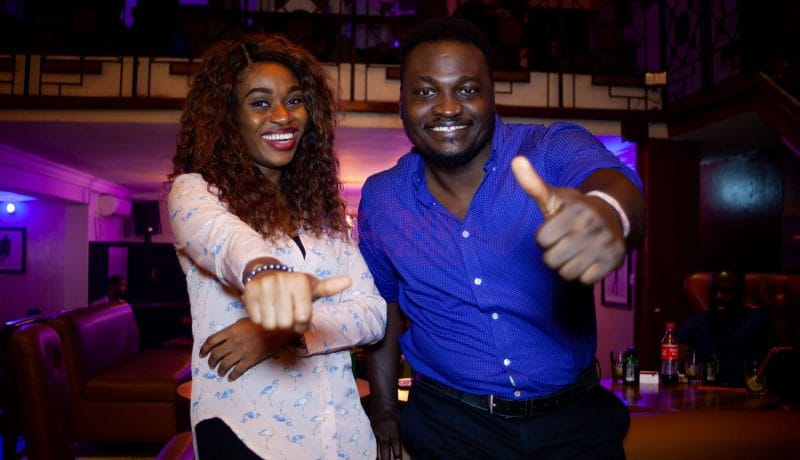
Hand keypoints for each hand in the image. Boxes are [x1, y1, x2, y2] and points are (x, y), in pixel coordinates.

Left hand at [199, 317, 294, 379]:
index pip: (212, 341)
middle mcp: (233, 342)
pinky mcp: (250, 360)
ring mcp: (241, 352)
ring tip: (220, 372)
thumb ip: (232, 328)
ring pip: (225, 364)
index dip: (204, 349)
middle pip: (216, 354)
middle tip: (211, 364)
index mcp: (231, 331)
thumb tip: (225, 334)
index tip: (202, 354)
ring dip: (220, 370)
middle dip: (211, 361)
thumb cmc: (261, 323)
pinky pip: (237, 370)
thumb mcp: (243, 321)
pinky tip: (230, 377)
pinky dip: (232, 375)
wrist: (277, 330)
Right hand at [242, 271, 351, 332]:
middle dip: (287, 324)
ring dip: (274, 322)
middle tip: (287, 313)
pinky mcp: (249, 291)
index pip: (303, 318)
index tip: (301, 316)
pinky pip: (256, 319)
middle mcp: (282, 281)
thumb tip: (349, 280)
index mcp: (300, 281)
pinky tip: (265, 307)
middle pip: (286, 324)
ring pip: (270, 324)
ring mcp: (264, 286)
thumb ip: (330, 287)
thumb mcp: (313, 287)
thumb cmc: (295, 287)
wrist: (267, 274)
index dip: (302, 324)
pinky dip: (261, 318)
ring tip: (276, 310)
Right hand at [370, 407, 402, 459]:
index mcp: (393, 427)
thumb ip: (405, 427)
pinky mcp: (373, 432)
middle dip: (385, 456)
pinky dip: (373, 450)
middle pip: (385, 446)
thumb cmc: (395, 412)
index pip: (395, 441)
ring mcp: (377, 432)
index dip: (396, 450)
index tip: (397, 458)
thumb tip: (415, 436)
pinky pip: (373, 443)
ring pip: (378, 445)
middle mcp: (384, 431)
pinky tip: (373, 457)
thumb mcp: (402, 418)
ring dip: (379, 455)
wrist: (381, 405)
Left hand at [511, 156, 625, 284]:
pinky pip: (585, 281)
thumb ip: (533, 184)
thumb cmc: (574, 209)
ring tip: (575, 251)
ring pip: (567, 273)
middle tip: (564, 242)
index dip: (544, 237)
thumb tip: (515, 160)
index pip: (541, 240)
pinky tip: (588, 259)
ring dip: (567, 266)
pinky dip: (584, 274)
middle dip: (553, 254)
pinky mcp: (614, 259)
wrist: (612, 215)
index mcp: (573, 211)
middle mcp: (591, 226)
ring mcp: (604, 244)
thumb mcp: (554, 196)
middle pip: (551, 260)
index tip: (555, 228)